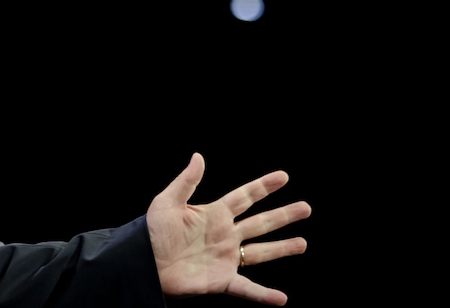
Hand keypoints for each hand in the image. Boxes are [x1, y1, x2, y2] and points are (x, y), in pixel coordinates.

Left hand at [147, 153, 310, 304]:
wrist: (143, 262)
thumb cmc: (152, 231)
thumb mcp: (167, 202)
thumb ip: (186, 181)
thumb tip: (198, 156)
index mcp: (214, 214)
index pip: (244, 197)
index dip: (263, 186)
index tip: (283, 177)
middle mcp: (225, 234)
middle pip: (261, 223)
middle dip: (283, 215)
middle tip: (306, 208)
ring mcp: (226, 257)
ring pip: (261, 252)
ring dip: (282, 248)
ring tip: (303, 243)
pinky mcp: (221, 280)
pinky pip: (247, 288)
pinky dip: (264, 295)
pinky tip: (282, 299)